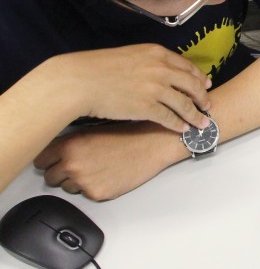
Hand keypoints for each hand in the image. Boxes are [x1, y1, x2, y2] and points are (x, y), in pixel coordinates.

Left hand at [34, 122, 181, 200]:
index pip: (40, 161)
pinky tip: (107, 174)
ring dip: (77, 181)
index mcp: (69, 145)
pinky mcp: (97, 194)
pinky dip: (94, 188)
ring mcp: (84, 181)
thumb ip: (70, 143)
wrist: (153, 144)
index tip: (54, 160)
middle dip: (61, 172)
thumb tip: (55, 153)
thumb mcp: (93, 130)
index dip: (49, 160)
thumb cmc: (128, 134)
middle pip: (50, 177)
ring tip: (98, 168)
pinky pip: (85, 195)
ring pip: (66, 188)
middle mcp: (72, 164)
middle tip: (80, 164)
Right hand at [52, 45, 211, 132]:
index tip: (206, 84)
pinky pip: (169, 118)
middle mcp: (161, 69)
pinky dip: (179, 125)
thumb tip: (156, 72)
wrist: (80, 81)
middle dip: (203, 97)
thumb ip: (148, 62)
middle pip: (192, 85)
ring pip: (184, 104)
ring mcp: (155, 88)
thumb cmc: (97, 68)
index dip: (199, 77)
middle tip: (208, 105)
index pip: (186, 66)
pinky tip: (183, 129)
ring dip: (195, 115)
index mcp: (157, 53)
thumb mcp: (129, 55)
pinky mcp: (147, 107)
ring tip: (202, 123)